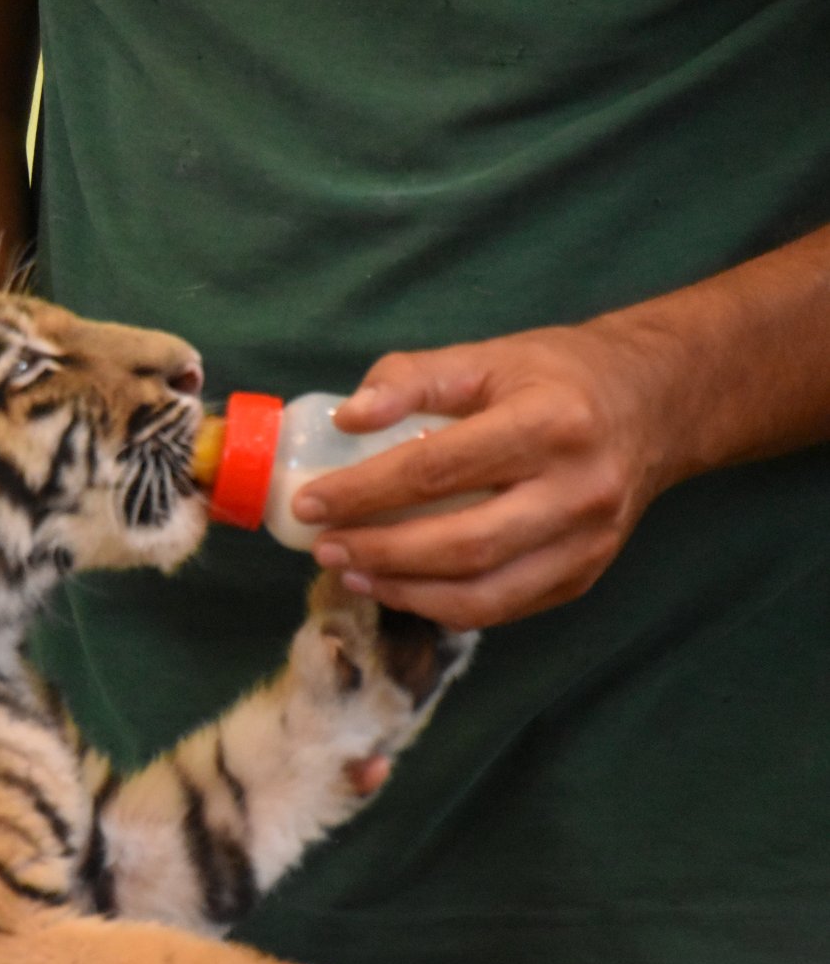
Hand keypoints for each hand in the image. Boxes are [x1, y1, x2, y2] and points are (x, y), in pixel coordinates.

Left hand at [290, 321, 674, 629]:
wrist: (654, 404)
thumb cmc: (556, 377)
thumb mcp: (486, 357)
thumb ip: (410, 378)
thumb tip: (346, 417)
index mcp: (550, 424)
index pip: (436, 470)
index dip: (363, 492)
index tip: (309, 502)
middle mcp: (577, 490)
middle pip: (460, 544)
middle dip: (379, 552)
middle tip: (323, 547)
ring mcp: (588, 541)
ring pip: (483, 593)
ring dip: (404, 591)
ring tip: (351, 572)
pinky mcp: (586, 573)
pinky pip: (503, 607)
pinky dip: (442, 606)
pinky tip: (398, 587)